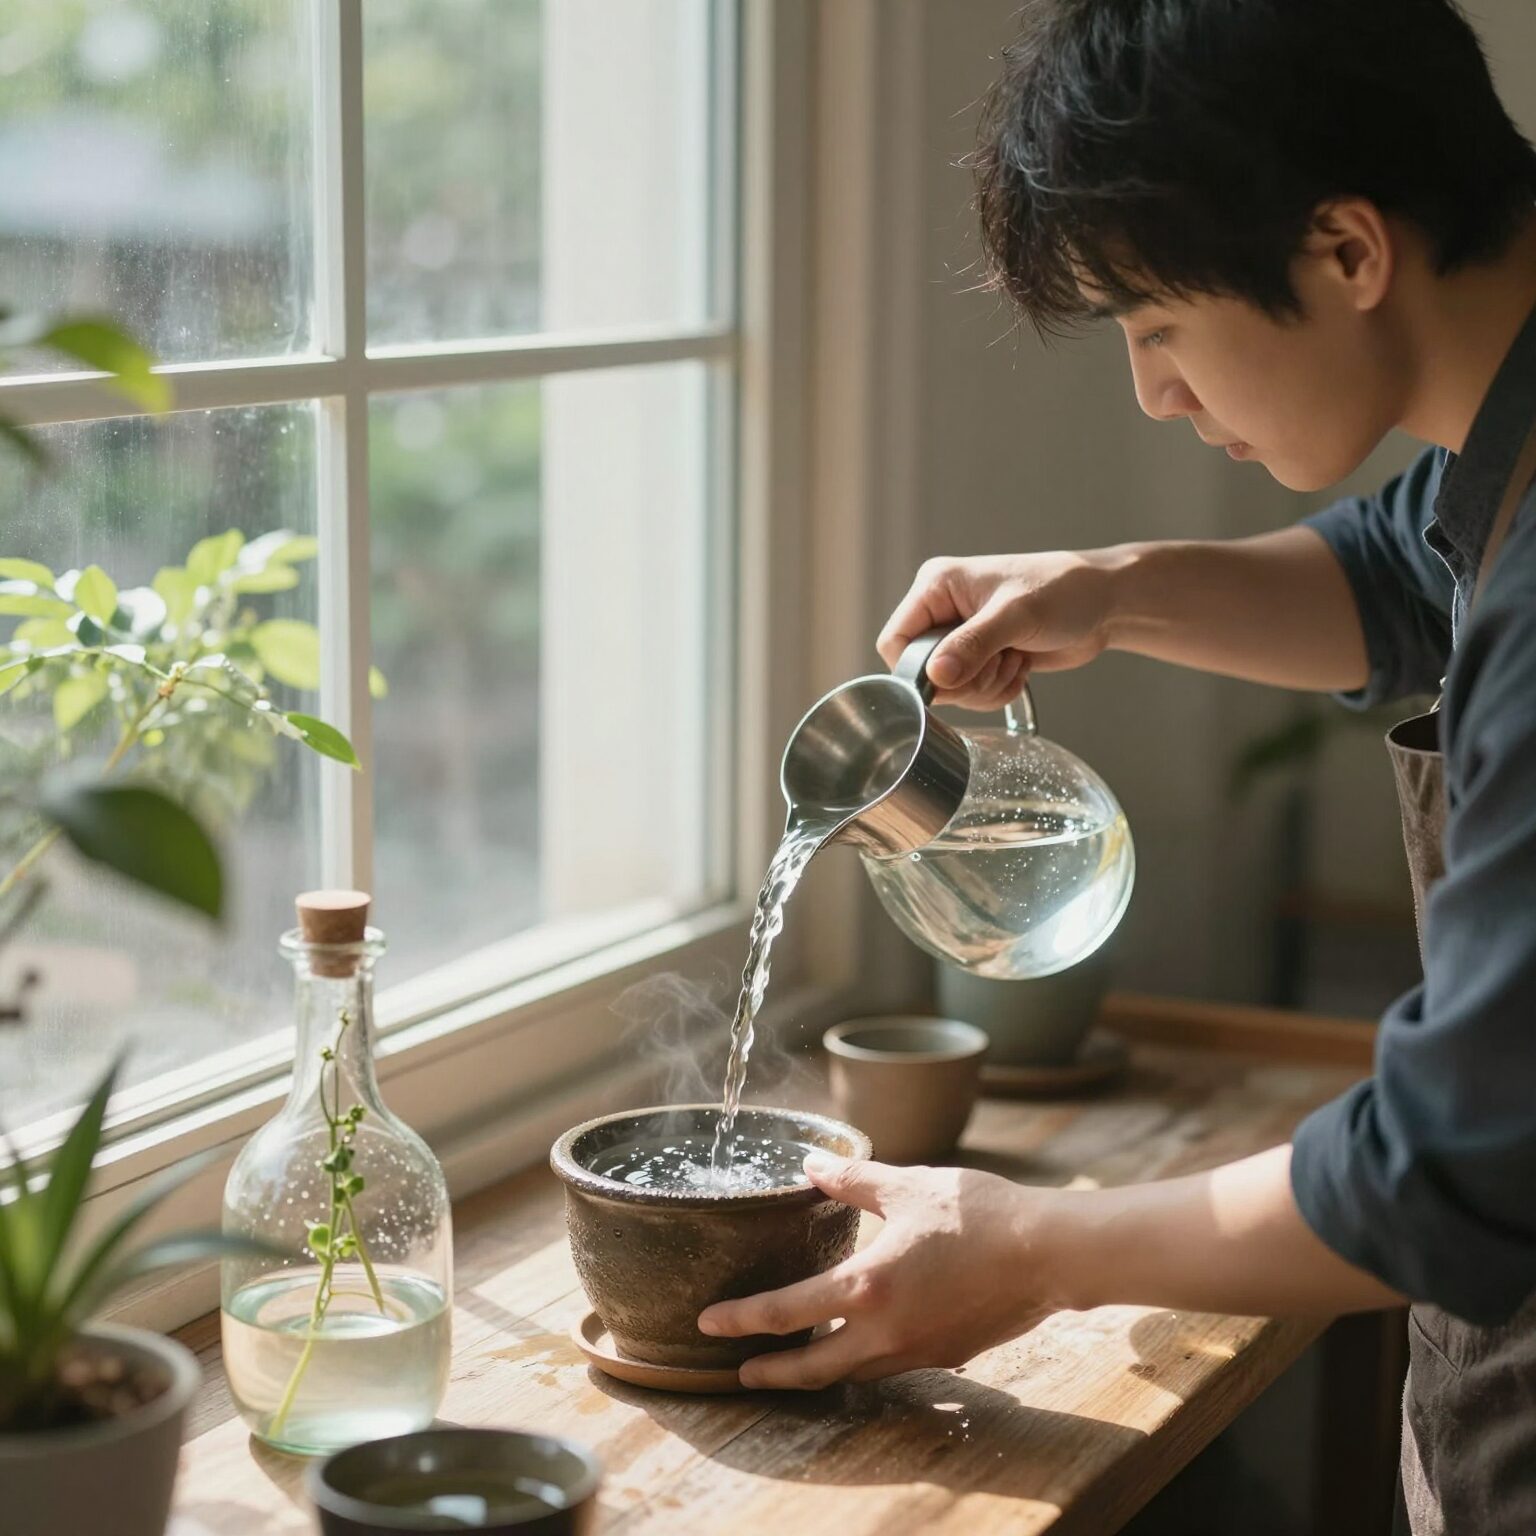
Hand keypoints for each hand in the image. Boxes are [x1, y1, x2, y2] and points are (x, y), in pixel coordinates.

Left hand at [696, 1152, 1057, 1389]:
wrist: (1048, 1254)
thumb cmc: (980, 1215)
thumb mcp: (910, 1186)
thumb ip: (855, 1181)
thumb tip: (813, 1167)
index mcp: (867, 1286)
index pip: (785, 1311)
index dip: (741, 1319)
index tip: (708, 1323)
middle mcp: (884, 1331)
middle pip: (811, 1368)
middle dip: (770, 1373)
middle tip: (739, 1372)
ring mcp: (916, 1350)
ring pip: (851, 1373)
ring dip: (815, 1372)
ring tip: (791, 1363)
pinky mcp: (944, 1354)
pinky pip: (889, 1366)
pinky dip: (862, 1362)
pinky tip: (861, 1344)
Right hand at [877, 550, 1122, 709]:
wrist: (1104, 604)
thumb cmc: (1065, 590)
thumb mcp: (1017, 615)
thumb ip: (973, 645)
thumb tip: (936, 676)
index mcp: (936, 586)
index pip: (895, 641)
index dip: (918, 668)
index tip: (953, 676)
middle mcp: (942, 610)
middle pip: (922, 671)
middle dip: (964, 680)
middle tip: (998, 661)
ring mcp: (961, 635)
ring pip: (948, 688)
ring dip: (984, 686)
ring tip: (1014, 658)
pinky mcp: (981, 657)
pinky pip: (971, 693)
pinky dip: (996, 690)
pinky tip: (1020, 666)